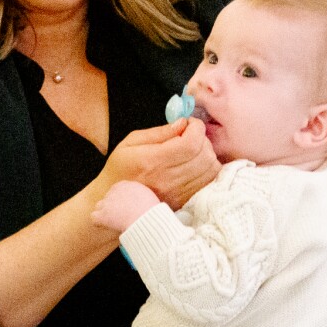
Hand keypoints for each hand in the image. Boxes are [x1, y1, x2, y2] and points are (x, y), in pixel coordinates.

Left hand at [91, 179, 159, 232]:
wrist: (148, 219)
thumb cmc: (153, 211)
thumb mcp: (149, 196)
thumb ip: (140, 195)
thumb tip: (141, 201)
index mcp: (126, 185)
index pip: (117, 189)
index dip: (120, 199)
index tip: (126, 207)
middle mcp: (114, 191)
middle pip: (108, 197)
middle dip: (113, 206)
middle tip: (121, 216)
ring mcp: (107, 203)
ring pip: (100, 206)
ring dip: (104, 212)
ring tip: (113, 221)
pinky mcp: (103, 215)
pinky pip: (94, 217)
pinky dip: (99, 222)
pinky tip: (105, 226)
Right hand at [98, 118, 219, 210]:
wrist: (115, 203)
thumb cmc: (120, 170)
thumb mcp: (130, 143)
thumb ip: (158, 132)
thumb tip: (182, 123)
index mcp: (153, 161)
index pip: (191, 143)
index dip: (196, 128)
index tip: (190, 123)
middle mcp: (169, 179)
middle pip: (204, 154)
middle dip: (202, 138)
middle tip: (190, 136)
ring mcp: (179, 193)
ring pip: (211, 168)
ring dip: (207, 153)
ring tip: (193, 150)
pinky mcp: (186, 201)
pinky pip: (210, 181)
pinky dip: (208, 168)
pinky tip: (196, 164)